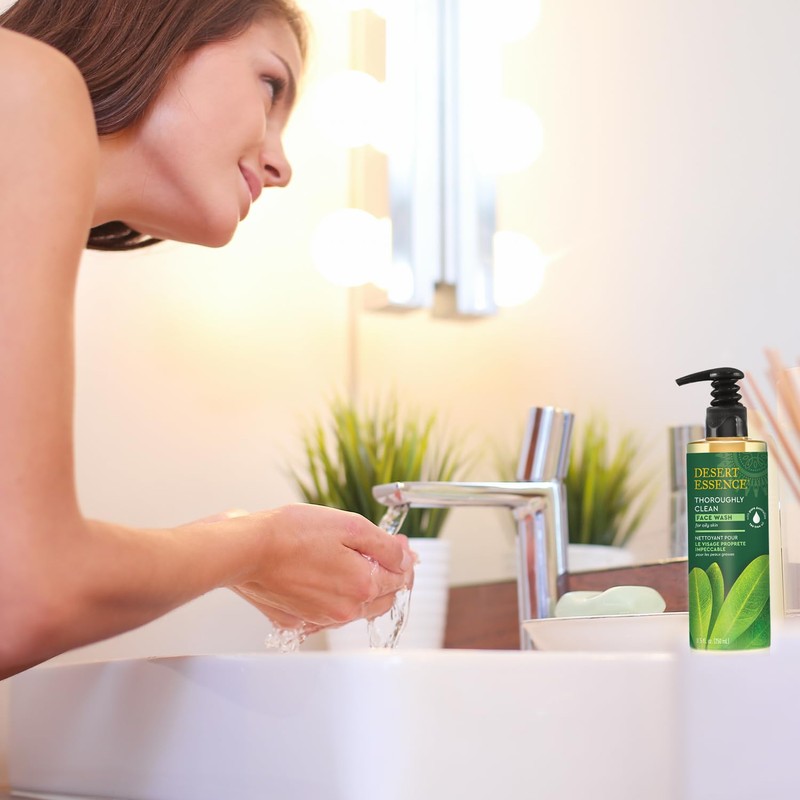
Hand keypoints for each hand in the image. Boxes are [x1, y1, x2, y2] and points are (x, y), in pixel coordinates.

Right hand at [226, 504, 414, 631]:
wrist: (246, 549)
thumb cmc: (292, 533)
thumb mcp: (350, 526)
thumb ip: (385, 546)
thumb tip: (407, 557)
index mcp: (362, 587)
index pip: (400, 579)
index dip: (404, 558)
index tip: (399, 544)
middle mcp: (345, 611)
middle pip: (382, 598)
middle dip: (388, 576)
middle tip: (381, 552)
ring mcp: (320, 619)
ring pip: (355, 607)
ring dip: (361, 588)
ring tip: (348, 560)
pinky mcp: (297, 621)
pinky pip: (326, 613)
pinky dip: (332, 597)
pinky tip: (323, 577)